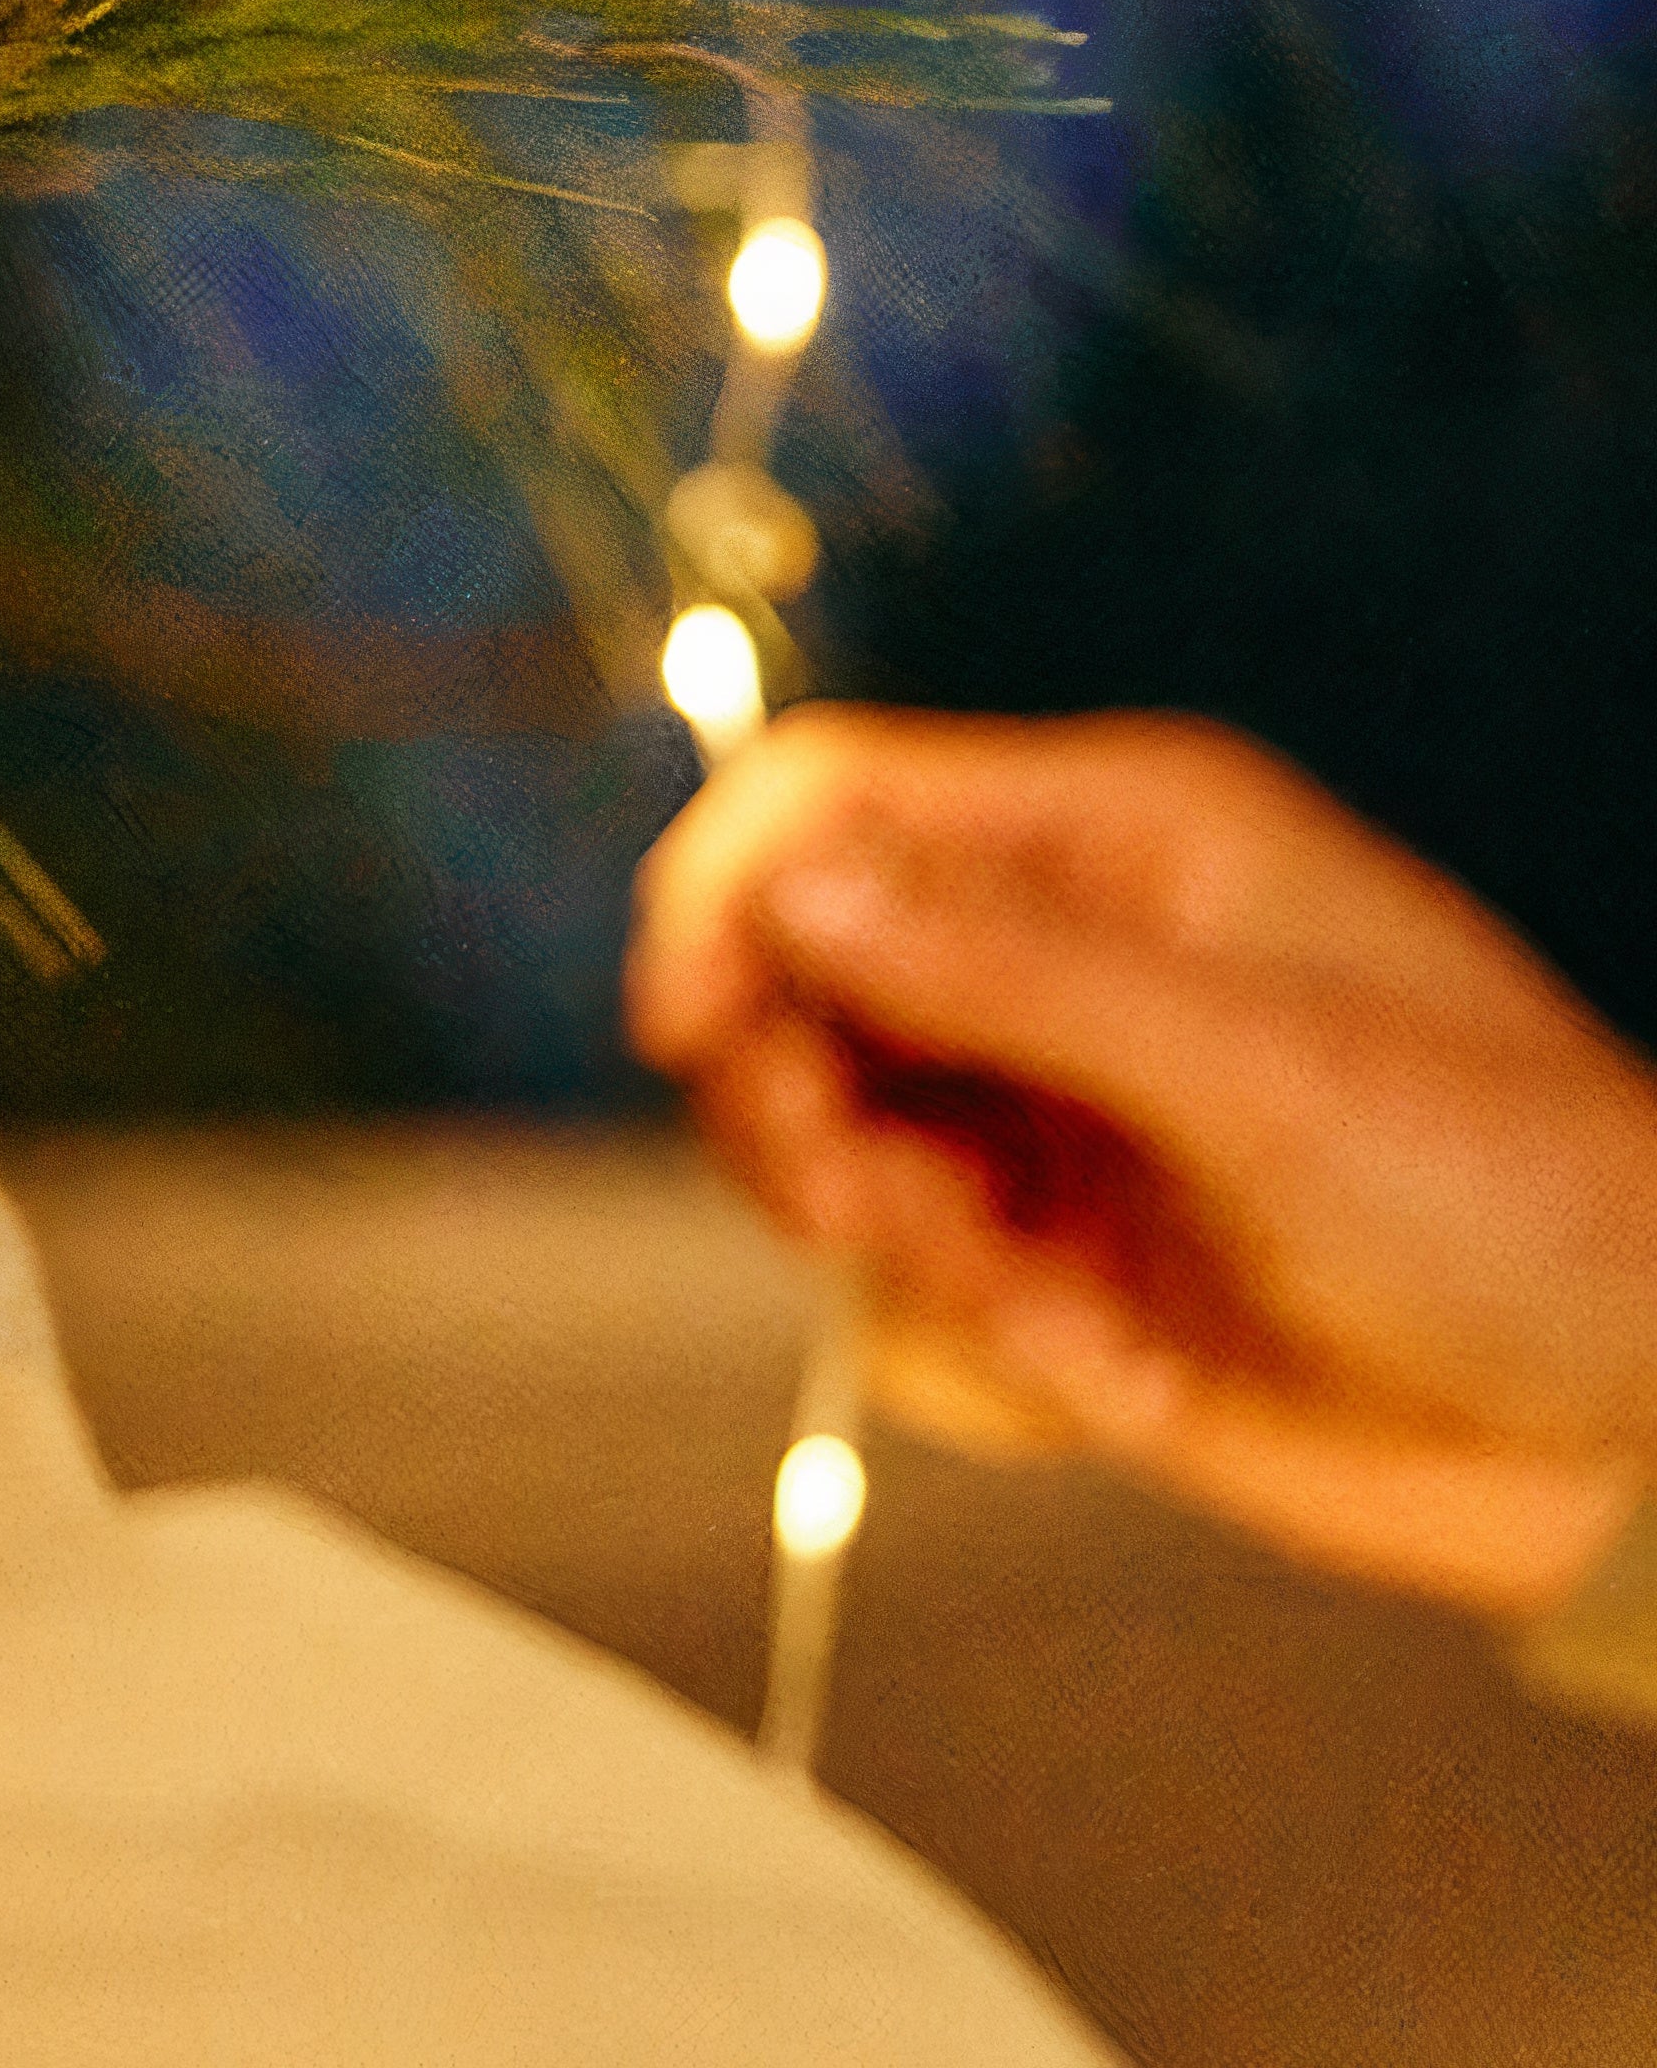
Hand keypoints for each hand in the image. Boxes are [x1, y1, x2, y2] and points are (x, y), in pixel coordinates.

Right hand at [629, 707, 1656, 1617]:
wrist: (1650, 1447)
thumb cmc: (1521, 1205)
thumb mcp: (1259, 1073)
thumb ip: (1010, 971)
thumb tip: (789, 887)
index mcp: (1111, 844)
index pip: (829, 803)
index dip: (728, 894)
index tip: (689, 1026)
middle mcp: (1051, 958)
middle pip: (786, 974)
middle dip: (799, 1101)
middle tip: (876, 1206)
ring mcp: (1045, 1112)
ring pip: (821, 1139)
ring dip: (888, 1238)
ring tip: (1030, 1305)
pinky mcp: (1051, 1260)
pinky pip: (902, 1288)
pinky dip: (973, 1343)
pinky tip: (1109, 1367)